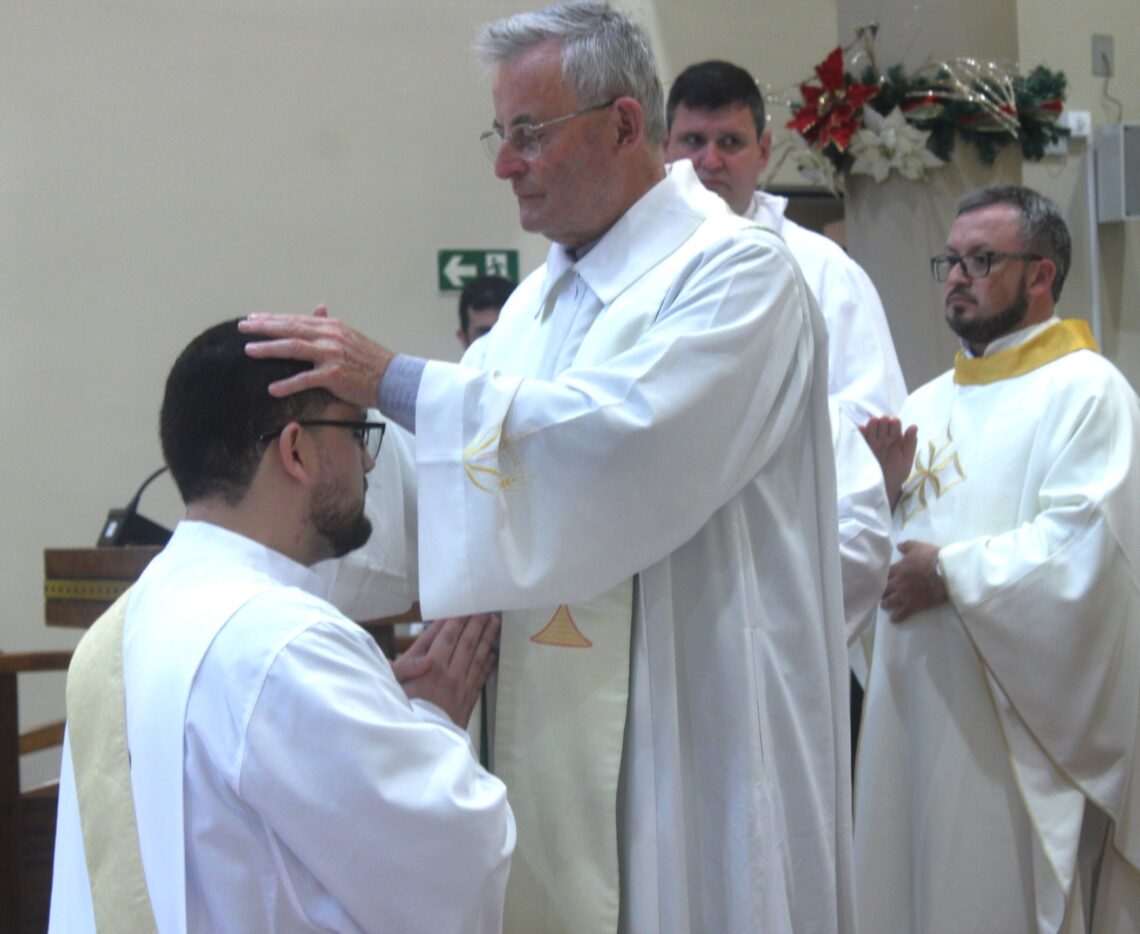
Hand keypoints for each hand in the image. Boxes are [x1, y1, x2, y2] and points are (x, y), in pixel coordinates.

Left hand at [239, 306, 393, 406]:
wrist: (392, 379)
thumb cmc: (370, 362)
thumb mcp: (349, 338)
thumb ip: (329, 325)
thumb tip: (318, 310)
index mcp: (331, 326)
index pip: (295, 319)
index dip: (272, 318)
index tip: (252, 319)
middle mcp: (329, 336)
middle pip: (290, 328)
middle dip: (263, 327)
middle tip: (242, 328)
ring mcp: (331, 354)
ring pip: (294, 347)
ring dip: (269, 349)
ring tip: (249, 351)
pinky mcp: (334, 375)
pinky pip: (305, 378)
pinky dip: (288, 384)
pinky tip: (272, 389)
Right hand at [396, 614, 499, 726]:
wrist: (419, 745)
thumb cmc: (401, 712)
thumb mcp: (393, 687)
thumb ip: (405, 668)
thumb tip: (425, 657)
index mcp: (431, 668)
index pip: (447, 638)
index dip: (456, 622)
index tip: (465, 608)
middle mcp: (450, 675)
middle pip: (466, 644)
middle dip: (476, 624)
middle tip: (485, 608)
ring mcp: (461, 688)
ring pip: (477, 658)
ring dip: (486, 639)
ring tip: (494, 623)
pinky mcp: (467, 701)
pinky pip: (480, 678)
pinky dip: (487, 664)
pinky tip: (493, 653)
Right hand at [860, 416, 917, 509]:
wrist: (885, 487)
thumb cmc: (898, 473)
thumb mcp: (907, 459)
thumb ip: (910, 443)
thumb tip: (913, 426)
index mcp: (896, 439)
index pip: (895, 425)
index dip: (894, 423)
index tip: (894, 423)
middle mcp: (883, 439)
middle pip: (882, 425)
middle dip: (883, 422)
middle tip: (884, 421)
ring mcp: (872, 444)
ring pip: (872, 429)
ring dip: (873, 424)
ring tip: (874, 422)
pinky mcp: (863, 449)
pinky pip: (860, 439)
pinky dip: (860, 433)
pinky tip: (862, 429)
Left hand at [880, 540, 946, 622]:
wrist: (946, 572)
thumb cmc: (932, 557)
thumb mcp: (918, 546)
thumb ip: (907, 545)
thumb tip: (898, 546)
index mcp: (898, 568)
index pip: (884, 574)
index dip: (883, 576)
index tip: (882, 579)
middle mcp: (898, 583)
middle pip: (883, 589)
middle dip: (881, 591)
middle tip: (882, 592)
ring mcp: (904, 595)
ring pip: (888, 602)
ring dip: (885, 604)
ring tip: (885, 605)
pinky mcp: (913, 605)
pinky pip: (902, 613)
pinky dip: (897, 617)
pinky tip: (894, 620)